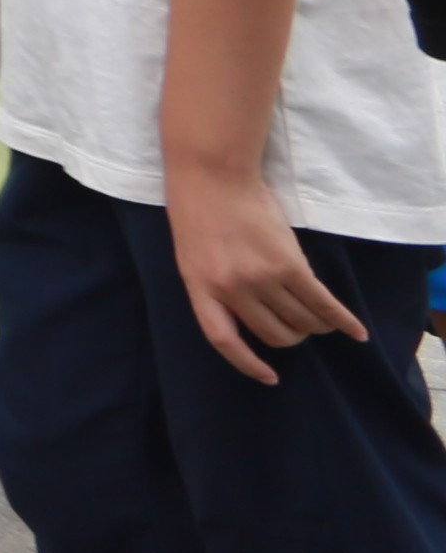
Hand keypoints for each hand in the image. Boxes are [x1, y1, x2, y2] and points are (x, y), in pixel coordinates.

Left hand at [167, 171, 370, 387]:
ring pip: (300, 321)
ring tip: (324, 322)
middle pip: (273, 334)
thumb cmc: (201, 210)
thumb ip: (219, 284)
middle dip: (292, 336)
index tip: (270, 378)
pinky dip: (342, 321)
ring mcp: (261, 278)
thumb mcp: (195, 255)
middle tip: (301, 328)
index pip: (223, 340)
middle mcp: (230, 289)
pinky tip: (355, 332)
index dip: (248, 364)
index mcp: (200, 288)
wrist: (213, 174)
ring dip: (317, 326)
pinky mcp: (289, 266)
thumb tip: (252, 312)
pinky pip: (322, 303)